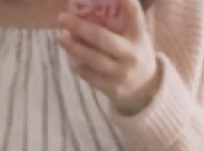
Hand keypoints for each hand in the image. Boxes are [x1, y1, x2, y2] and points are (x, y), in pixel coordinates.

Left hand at [57, 0, 161, 116]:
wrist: (143, 88)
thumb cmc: (133, 53)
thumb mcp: (136, 36)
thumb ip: (121, 23)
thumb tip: (88, 8)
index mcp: (139, 36)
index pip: (134, 14)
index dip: (126, 2)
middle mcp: (131, 54)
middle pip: (102, 38)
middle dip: (79, 27)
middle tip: (62, 18)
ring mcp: (120, 73)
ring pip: (91, 59)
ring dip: (73, 47)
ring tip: (60, 37)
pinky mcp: (111, 88)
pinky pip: (88, 74)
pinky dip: (77, 64)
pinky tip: (71, 56)